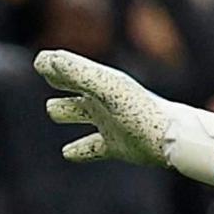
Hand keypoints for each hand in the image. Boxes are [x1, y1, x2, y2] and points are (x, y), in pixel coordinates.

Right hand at [35, 49, 213, 180]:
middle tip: (51, 75)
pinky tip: (67, 153)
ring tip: (55, 111)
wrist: (172, 141)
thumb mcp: (107, 89)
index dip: (55, 64)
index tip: (41, 62)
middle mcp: (103, 100)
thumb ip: (76, 74)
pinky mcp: (115, 146)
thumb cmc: (141, 112)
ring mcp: (108, 122)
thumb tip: (43, 60)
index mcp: (101, 82)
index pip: (70, 68)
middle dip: (61, 80)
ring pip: (79, 114)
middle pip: (74, 87)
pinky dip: (79, 150)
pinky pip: (91, 148)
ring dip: (67, 112)